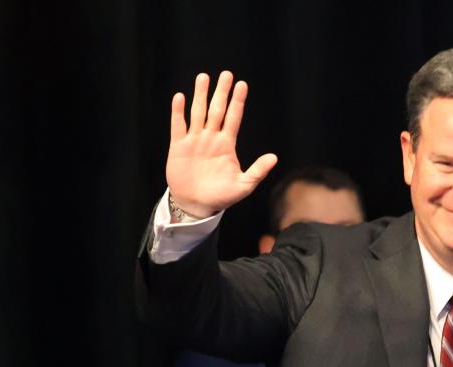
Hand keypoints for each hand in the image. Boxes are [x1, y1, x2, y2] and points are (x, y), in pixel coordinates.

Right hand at [166, 71, 277, 217]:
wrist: (196, 206)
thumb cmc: (221, 197)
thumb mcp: (243, 186)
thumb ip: (258, 171)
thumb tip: (274, 157)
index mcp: (227, 145)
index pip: (234, 118)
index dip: (237, 101)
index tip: (242, 85)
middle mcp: (211, 138)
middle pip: (217, 110)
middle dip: (221, 92)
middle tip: (226, 74)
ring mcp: (194, 141)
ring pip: (198, 113)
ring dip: (200, 95)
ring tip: (203, 77)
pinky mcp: (178, 147)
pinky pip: (178, 126)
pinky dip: (178, 112)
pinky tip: (180, 97)